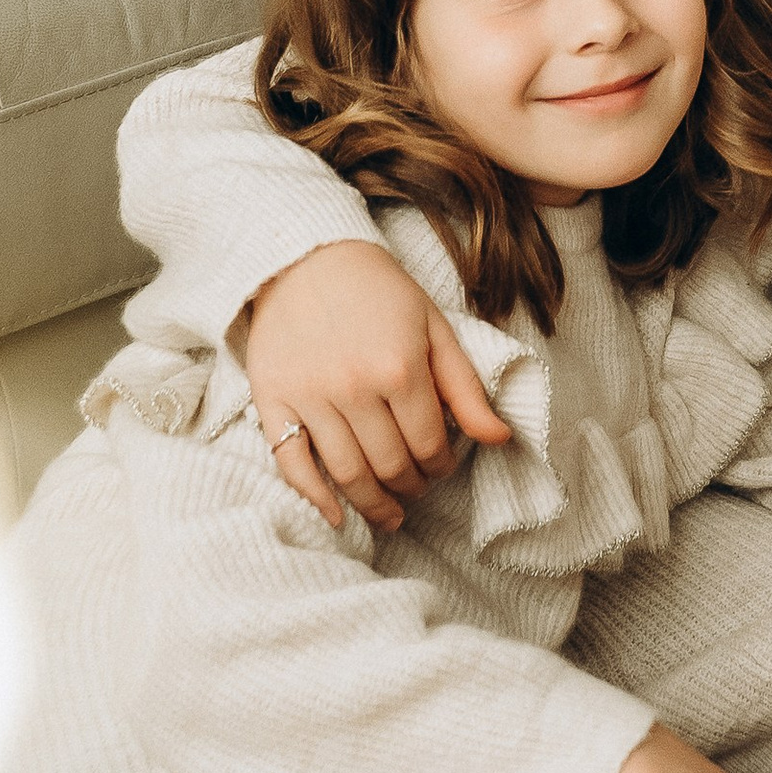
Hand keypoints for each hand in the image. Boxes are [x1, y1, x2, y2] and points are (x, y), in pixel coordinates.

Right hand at [245, 241, 509, 534]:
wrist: (306, 257)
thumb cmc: (379, 291)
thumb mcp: (434, 328)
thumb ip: (465, 388)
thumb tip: (499, 438)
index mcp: (400, 368)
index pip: (429, 445)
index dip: (442, 466)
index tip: (442, 467)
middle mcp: (354, 388)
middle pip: (390, 466)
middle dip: (411, 486)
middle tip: (417, 488)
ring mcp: (309, 397)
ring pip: (347, 474)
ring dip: (373, 504)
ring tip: (389, 513)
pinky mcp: (272, 401)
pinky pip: (292, 465)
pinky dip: (315, 498)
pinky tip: (337, 515)